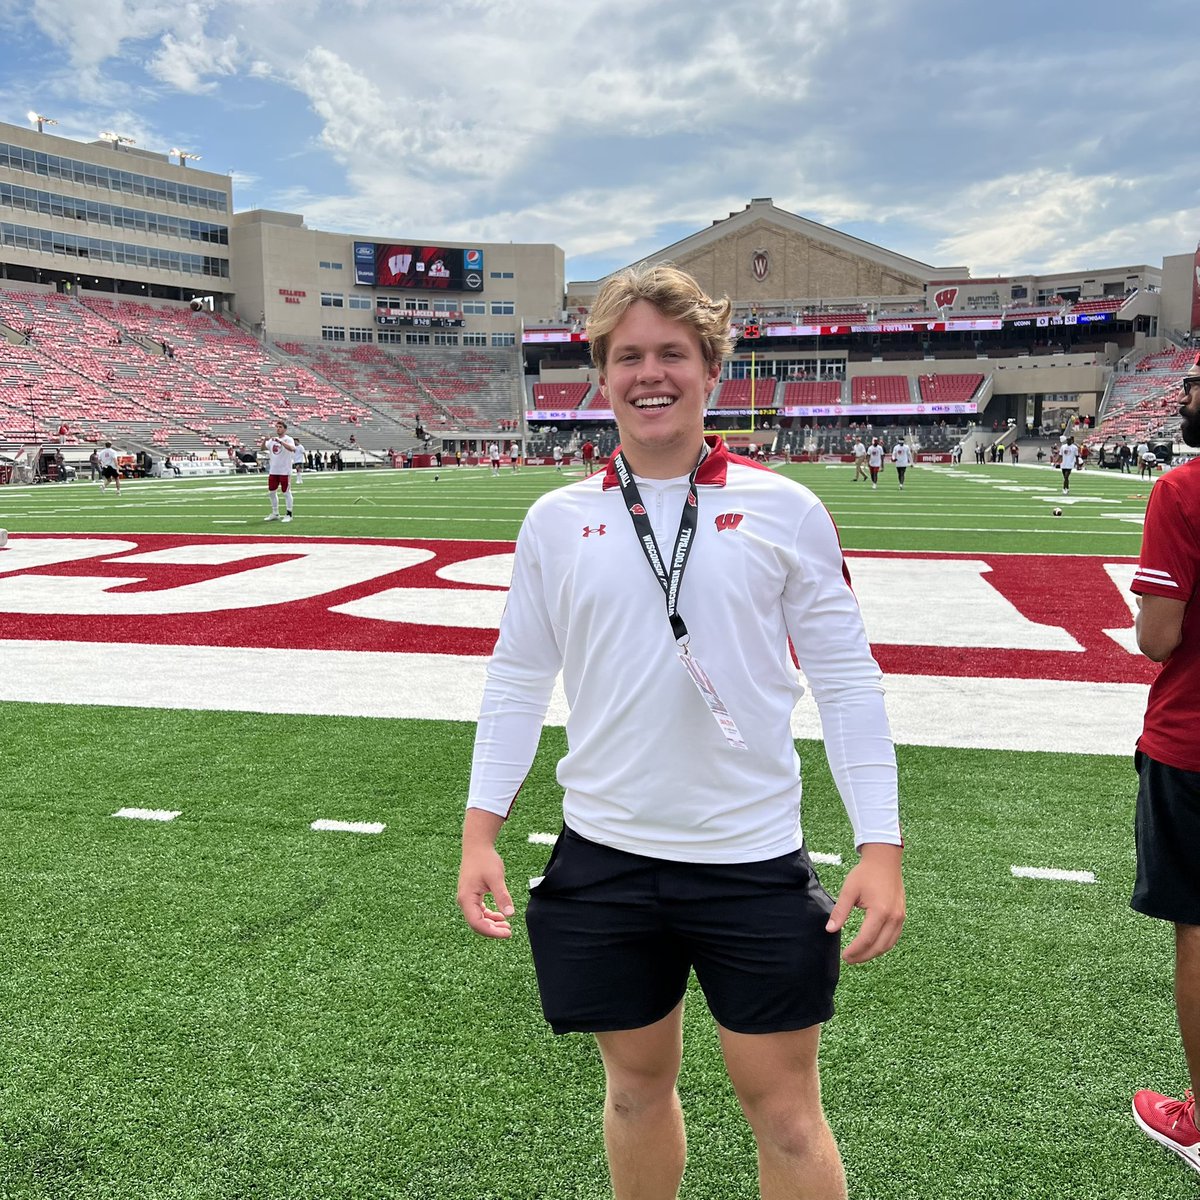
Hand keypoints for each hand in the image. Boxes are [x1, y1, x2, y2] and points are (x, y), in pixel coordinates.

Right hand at [457, 841, 515, 938]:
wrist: (477, 846)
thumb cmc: (485, 860)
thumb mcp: (496, 878)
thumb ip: (502, 896)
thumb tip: (510, 914)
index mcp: (467, 898)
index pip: (477, 923)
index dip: (492, 932)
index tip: (507, 933)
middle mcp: (464, 901)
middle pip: (476, 923)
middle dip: (492, 930)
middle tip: (509, 931)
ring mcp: (467, 898)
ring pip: (478, 918)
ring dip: (491, 924)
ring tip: (507, 925)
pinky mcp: (471, 895)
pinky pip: (479, 911)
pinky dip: (489, 915)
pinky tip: (501, 915)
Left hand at [826, 843, 904, 963]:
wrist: (884, 860)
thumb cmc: (865, 873)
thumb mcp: (848, 890)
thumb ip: (840, 911)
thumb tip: (830, 929)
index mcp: (880, 911)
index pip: (866, 939)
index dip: (855, 951)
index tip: (844, 956)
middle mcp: (893, 917)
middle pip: (879, 946)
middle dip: (863, 956)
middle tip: (849, 959)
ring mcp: (900, 917)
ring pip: (888, 944)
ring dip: (874, 953)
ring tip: (859, 956)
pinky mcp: (902, 915)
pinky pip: (894, 937)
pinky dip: (883, 945)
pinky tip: (872, 946)